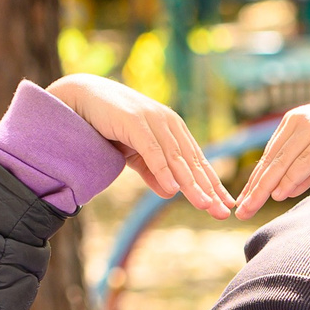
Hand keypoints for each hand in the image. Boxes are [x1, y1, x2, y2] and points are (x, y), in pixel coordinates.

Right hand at [46, 74, 232, 216]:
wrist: (82, 97)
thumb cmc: (111, 124)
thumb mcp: (136, 153)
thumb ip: (152, 172)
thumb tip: (170, 194)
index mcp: (173, 129)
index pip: (197, 161)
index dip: (213, 184)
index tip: (227, 206)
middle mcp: (169, 123)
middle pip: (192, 162)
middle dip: (209, 189)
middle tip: (223, 212)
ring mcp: (153, 121)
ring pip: (176, 159)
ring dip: (191, 184)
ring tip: (205, 205)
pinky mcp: (135, 122)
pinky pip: (153, 151)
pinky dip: (163, 170)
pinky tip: (174, 189)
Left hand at [230, 94, 309, 217]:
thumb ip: (304, 171)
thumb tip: (283, 191)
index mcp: (293, 123)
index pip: (269, 157)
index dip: (254, 181)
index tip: (243, 202)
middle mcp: (299, 122)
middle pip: (270, 161)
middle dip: (254, 188)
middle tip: (240, 211)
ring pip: (283, 162)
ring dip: (265, 187)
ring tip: (251, 207)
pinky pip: (304, 161)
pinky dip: (290, 178)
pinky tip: (279, 194)